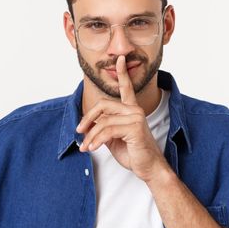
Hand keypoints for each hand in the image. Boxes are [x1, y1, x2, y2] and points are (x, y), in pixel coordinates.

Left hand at [77, 55, 168, 181]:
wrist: (148, 168)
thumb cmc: (133, 153)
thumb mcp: (113, 138)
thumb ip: (103, 127)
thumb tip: (87, 125)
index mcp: (131, 110)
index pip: (126, 88)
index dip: (122, 73)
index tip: (119, 59)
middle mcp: (134, 110)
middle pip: (103, 105)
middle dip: (87, 118)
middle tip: (79, 131)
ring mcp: (136, 117)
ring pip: (103, 121)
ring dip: (90, 136)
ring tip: (85, 147)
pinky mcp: (135, 127)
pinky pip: (107, 130)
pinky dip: (96, 140)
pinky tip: (92, 148)